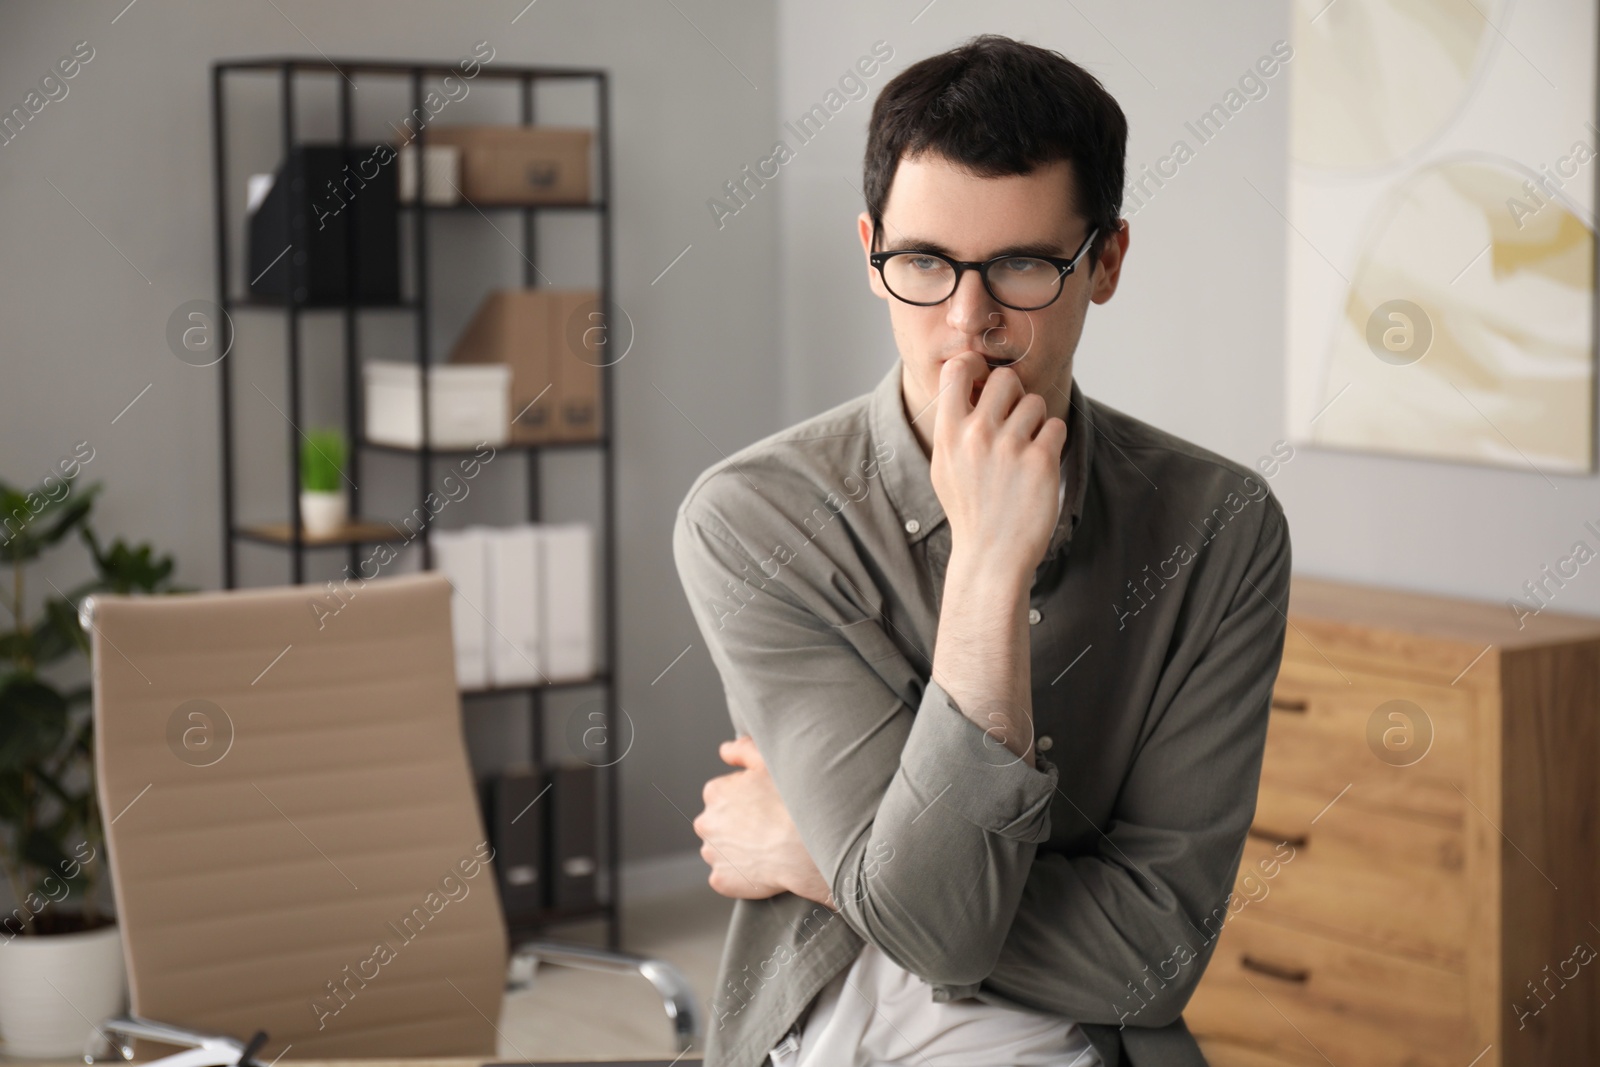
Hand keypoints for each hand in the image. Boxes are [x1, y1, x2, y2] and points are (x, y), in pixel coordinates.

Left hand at [692, 735, 834, 907]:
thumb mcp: (769, 762)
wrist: (806, 848)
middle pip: (719, 823)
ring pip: (722, 851)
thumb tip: (725, 751)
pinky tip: (762, 868)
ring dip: (738, 851)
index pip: (725, 795)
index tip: (766, 805)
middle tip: (768, 828)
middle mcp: (705, 823)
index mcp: (714, 792)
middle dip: (737, 826)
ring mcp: (712, 854)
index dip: (748, 801)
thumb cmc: (791, 803)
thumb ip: (742, 750)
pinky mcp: (720, 880)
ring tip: (767, 848)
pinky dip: (741, 876)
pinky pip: (728, 877)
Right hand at [930, 352, 1065, 579]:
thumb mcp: (944, 466)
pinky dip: (1052, 441)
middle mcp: (977, 434)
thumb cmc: (969, 509)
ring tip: (1025, 450)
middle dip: (1014, 395)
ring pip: (1035, 402)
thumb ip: (953, 425)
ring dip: (1035, 422)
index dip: (975, 366)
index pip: (957, 368)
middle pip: (1006, 378)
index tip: (983, 382)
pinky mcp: (1041, 461)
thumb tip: (970, 383)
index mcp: (948, 433)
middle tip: (1013, 421)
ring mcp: (1010, 447)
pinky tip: (1039, 464)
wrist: (991, 555)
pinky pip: (1056, 426)